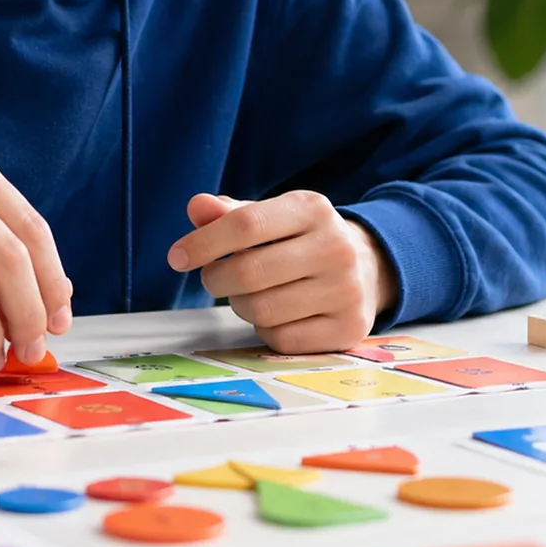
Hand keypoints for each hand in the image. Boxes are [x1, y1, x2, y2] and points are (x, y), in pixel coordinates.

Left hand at [168, 191, 396, 353]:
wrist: (368, 268)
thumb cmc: (301, 240)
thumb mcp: (271, 216)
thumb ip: (230, 213)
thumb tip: (197, 207)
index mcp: (311, 209)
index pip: (246, 224)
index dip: (203, 242)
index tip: (177, 257)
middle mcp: (335, 247)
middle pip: (248, 272)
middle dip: (217, 279)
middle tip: (215, 278)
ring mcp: (346, 290)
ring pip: (261, 310)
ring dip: (241, 305)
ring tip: (250, 294)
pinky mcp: (348, 329)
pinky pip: (281, 339)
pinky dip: (266, 330)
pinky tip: (277, 314)